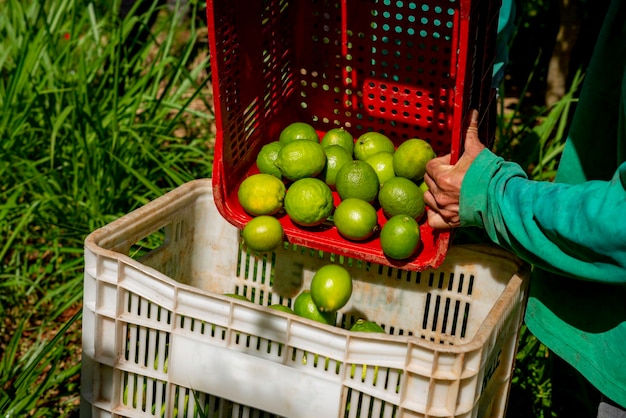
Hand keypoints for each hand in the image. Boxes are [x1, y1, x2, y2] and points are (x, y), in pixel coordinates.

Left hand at [423, 110, 484, 227]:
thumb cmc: (490, 173)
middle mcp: (440, 195)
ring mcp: (444, 210)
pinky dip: (436, 214)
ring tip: (450, 190)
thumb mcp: (478, 151)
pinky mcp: (450, 222)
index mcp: (442, 177)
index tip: (454, 162)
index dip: (441, 162)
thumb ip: (469, 132)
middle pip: (428, 181)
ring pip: (428, 199)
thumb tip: (470, 113)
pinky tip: (443, 207)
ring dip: (435, 193)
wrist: (503, 198)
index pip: (430, 165)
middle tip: (455, 175)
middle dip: (438, 176)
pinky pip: (433, 220)